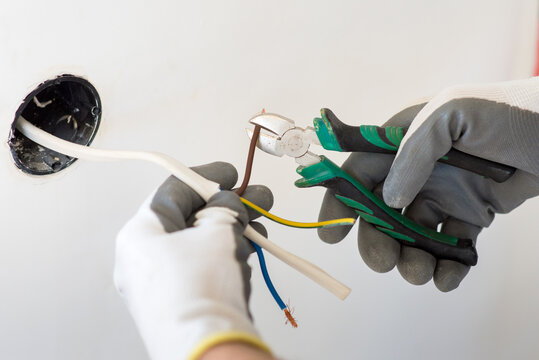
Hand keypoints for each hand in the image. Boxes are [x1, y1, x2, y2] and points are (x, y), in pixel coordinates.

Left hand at [114, 162, 273, 359]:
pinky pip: (200, 267)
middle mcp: (142, 259)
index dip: (207, 176)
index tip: (230, 174)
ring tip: (260, 226)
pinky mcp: (177, 302)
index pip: (174, 191)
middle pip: (189, 218)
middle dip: (229, 207)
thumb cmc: (201, 291)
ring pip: (198, 244)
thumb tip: (229, 202)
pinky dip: (223, 254)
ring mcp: (158, 284)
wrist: (207, 349)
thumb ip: (225, 206)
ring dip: (231, 231)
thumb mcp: (219, 231)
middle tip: (256, 198)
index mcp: (139, 234)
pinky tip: (248, 250)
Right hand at [318, 78, 538, 291]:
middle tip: (386, 261)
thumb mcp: (451, 113)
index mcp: (403, 141)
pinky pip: (449, 246)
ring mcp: (444, 193)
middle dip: (376, 241)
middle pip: (380, 212)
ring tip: (423, 272)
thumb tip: (389, 199)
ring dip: (410, 259)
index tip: (331, 234)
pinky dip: (445, 267)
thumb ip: (413, 152)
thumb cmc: (509, 112)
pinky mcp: (472, 214)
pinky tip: (449, 277)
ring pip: (412, 235)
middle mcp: (418, 169)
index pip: (359, 172)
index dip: (340, 202)